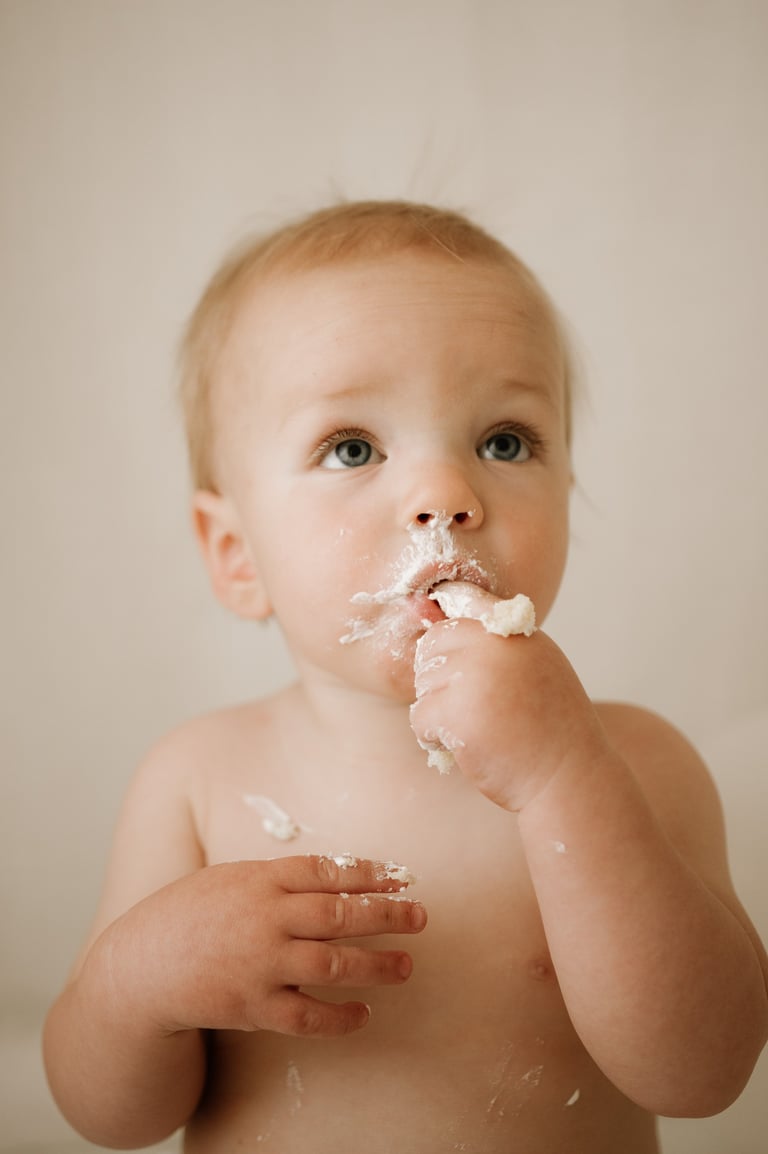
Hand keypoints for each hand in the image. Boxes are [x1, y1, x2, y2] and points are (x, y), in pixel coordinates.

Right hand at [93, 855, 426, 1038]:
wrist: (141, 966)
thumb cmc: (187, 915)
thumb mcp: (230, 878)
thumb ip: (277, 879)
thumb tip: (334, 878)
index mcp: (260, 879)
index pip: (328, 870)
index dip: (370, 872)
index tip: (401, 876)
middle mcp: (265, 918)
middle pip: (340, 913)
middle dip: (387, 914)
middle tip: (420, 917)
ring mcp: (261, 964)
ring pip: (333, 963)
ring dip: (377, 964)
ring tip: (406, 965)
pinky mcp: (253, 1007)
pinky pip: (308, 1015)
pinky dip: (341, 1017)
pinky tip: (364, 1013)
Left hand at [410, 609, 605, 811]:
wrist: (569, 777)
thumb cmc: (552, 730)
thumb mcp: (539, 667)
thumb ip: (501, 646)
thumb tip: (443, 623)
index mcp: (515, 632)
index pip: (460, 612)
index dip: (449, 643)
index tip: (459, 669)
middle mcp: (494, 646)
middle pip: (432, 645)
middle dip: (437, 677)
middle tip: (463, 707)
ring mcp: (475, 677)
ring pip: (423, 683)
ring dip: (436, 710)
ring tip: (472, 730)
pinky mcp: (457, 712)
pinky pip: (420, 716)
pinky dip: (432, 736)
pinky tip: (462, 747)